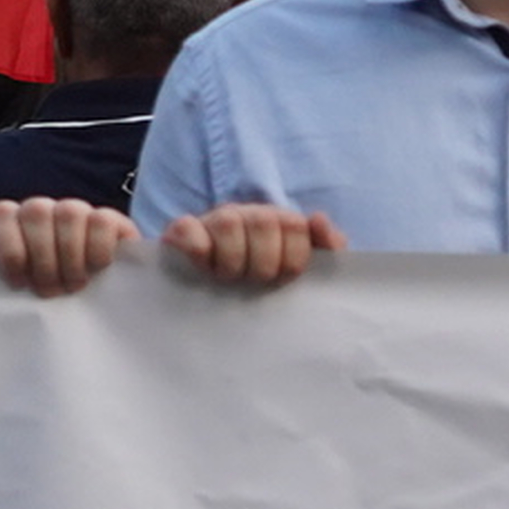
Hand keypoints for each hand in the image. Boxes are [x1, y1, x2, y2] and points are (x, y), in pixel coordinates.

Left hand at [0, 198, 140, 295]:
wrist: (99, 299)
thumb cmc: (52, 293)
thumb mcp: (26, 286)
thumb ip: (13, 277)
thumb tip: (3, 290)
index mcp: (16, 221)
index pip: (3, 213)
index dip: (9, 248)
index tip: (18, 283)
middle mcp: (44, 210)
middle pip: (36, 213)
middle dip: (42, 259)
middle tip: (50, 292)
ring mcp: (77, 210)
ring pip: (69, 213)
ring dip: (70, 257)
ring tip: (73, 285)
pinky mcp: (110, 219)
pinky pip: (101, 221)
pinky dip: (97, 248)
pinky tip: (96, 268)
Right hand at [162, 201, 344, 290]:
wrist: (217, 293)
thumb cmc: (267, 282)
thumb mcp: (304, 267)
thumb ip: (326, 246)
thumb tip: (317, 218)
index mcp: (279, 221)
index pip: (296, 225)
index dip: (293, 258)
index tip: (283, 279)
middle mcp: (248, 214)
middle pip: (264, 222)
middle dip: (264, 264)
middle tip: (255, 282)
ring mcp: (214, 220)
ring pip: (228, 223)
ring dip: (231, 261)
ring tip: (228, 278)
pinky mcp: (182, 231)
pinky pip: (187, 228)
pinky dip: (197, 249)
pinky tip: (203, 268)